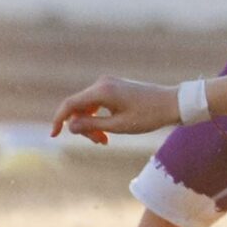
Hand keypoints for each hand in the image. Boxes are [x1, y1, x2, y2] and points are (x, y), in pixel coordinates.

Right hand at [52, 75, 176, 142]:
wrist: (172, 103)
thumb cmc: (148, 116)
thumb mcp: (118, 126)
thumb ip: (91, 125)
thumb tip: (69, 125)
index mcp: (102, 90)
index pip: (70, 104)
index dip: (59, 120)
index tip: (54, 135)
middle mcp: (102, 83)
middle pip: (79, 107)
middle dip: (83, 127)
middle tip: (100, 143)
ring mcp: (108, 83)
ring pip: (87, 107)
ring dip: (91, 125)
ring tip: (104, 141)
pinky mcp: (114, 87)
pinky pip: (97, 103)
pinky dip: (98, 118)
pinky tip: (106, 132)